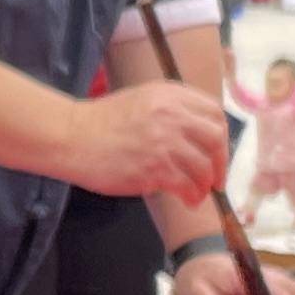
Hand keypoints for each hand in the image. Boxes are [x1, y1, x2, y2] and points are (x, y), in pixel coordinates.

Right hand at [68, 82, 233, 201]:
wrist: (72, 137)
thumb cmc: (102, 123)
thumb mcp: (141, 101)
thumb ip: (171, 110)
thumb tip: (198, 136)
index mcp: (170, 95)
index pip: (213, 112)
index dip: (220, 135)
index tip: (216, 152)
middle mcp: (172, 115)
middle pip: (215, 138)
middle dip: (221, 162)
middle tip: (216, 179)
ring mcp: (165, 142)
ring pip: (203, 166)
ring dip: (205, 184)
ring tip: (197, 194)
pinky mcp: (156, 168)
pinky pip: (187, 185)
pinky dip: (192, 196)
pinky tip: (187, 200)